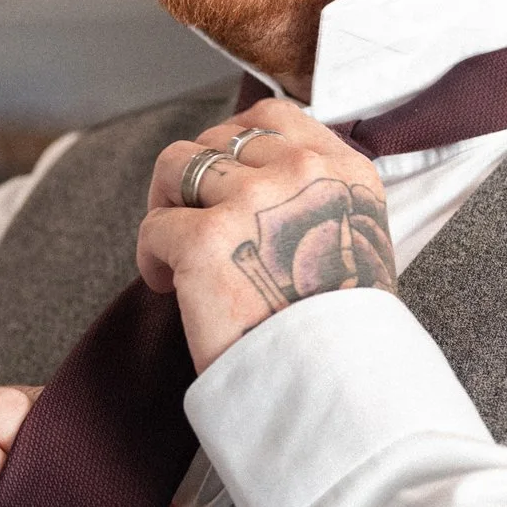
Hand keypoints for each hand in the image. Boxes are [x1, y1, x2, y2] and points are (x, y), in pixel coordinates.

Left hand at [138, 99, 396, 374]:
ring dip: (165, 203)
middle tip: (190, 222)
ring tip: (173, 249)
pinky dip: (150, 257)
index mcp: (344, 171)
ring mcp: (251, 201)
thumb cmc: (340, 331)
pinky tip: (168, 287)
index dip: (233, 140)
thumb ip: (318, 200)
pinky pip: (153, 226)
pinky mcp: (205, 240)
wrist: (337, 390)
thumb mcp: (356, 241)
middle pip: (216, 139)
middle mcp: (301, 172)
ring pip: (175, 165)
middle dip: (195, 178)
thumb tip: (259, 180)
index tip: (220, 175)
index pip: (272, 116)